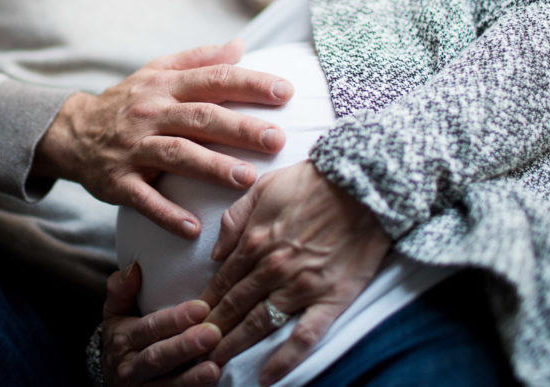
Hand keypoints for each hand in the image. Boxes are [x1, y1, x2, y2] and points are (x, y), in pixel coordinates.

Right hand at [34, 39, 291, 237]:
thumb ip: (198, 60)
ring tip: (247, 178)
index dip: (249, 84)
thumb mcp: (156, 73)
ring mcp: (133, 148)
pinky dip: (167, 214)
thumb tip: (240, 45)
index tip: (285, 91)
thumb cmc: (127, 102)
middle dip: (240, 128)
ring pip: (176, 155)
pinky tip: (193, 228)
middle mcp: (150, 114)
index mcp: (165, 87)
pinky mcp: (118, 182)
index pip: (213, 80)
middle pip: (200, 118)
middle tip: (277, 139)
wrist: (71, 133)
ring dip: (212, 167)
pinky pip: (144, 199)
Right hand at [100, 264, 222, 385]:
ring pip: (166, 385)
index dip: (174, 319)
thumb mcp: (115, 311)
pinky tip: (212, 384)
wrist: (110, 375)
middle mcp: (129, 366)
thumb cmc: (123, 335)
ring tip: (214, 368)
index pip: (149, 327)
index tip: (201, 307)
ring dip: (191, 378)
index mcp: (123, 337)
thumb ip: (121, 289)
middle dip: (185, 346)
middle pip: (158, 356)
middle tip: (213, 333)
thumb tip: (135, 268)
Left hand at [199, 162, 390, 385]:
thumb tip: (216, 255)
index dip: (201, 307)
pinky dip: (284, 359)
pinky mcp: (331, 299)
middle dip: (208, 334)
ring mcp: (301, 286)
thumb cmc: (313, 182)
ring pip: (258, 325)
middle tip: (190, 354)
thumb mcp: (262, 188)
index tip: (186, 324)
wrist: (364, 184)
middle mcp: (272, 268)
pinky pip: (304, 336)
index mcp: (254, 242)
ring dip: (233, 347)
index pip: (220, 283)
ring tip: (212, 368)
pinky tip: (267, 377)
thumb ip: (234, 220)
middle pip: (233, 308)